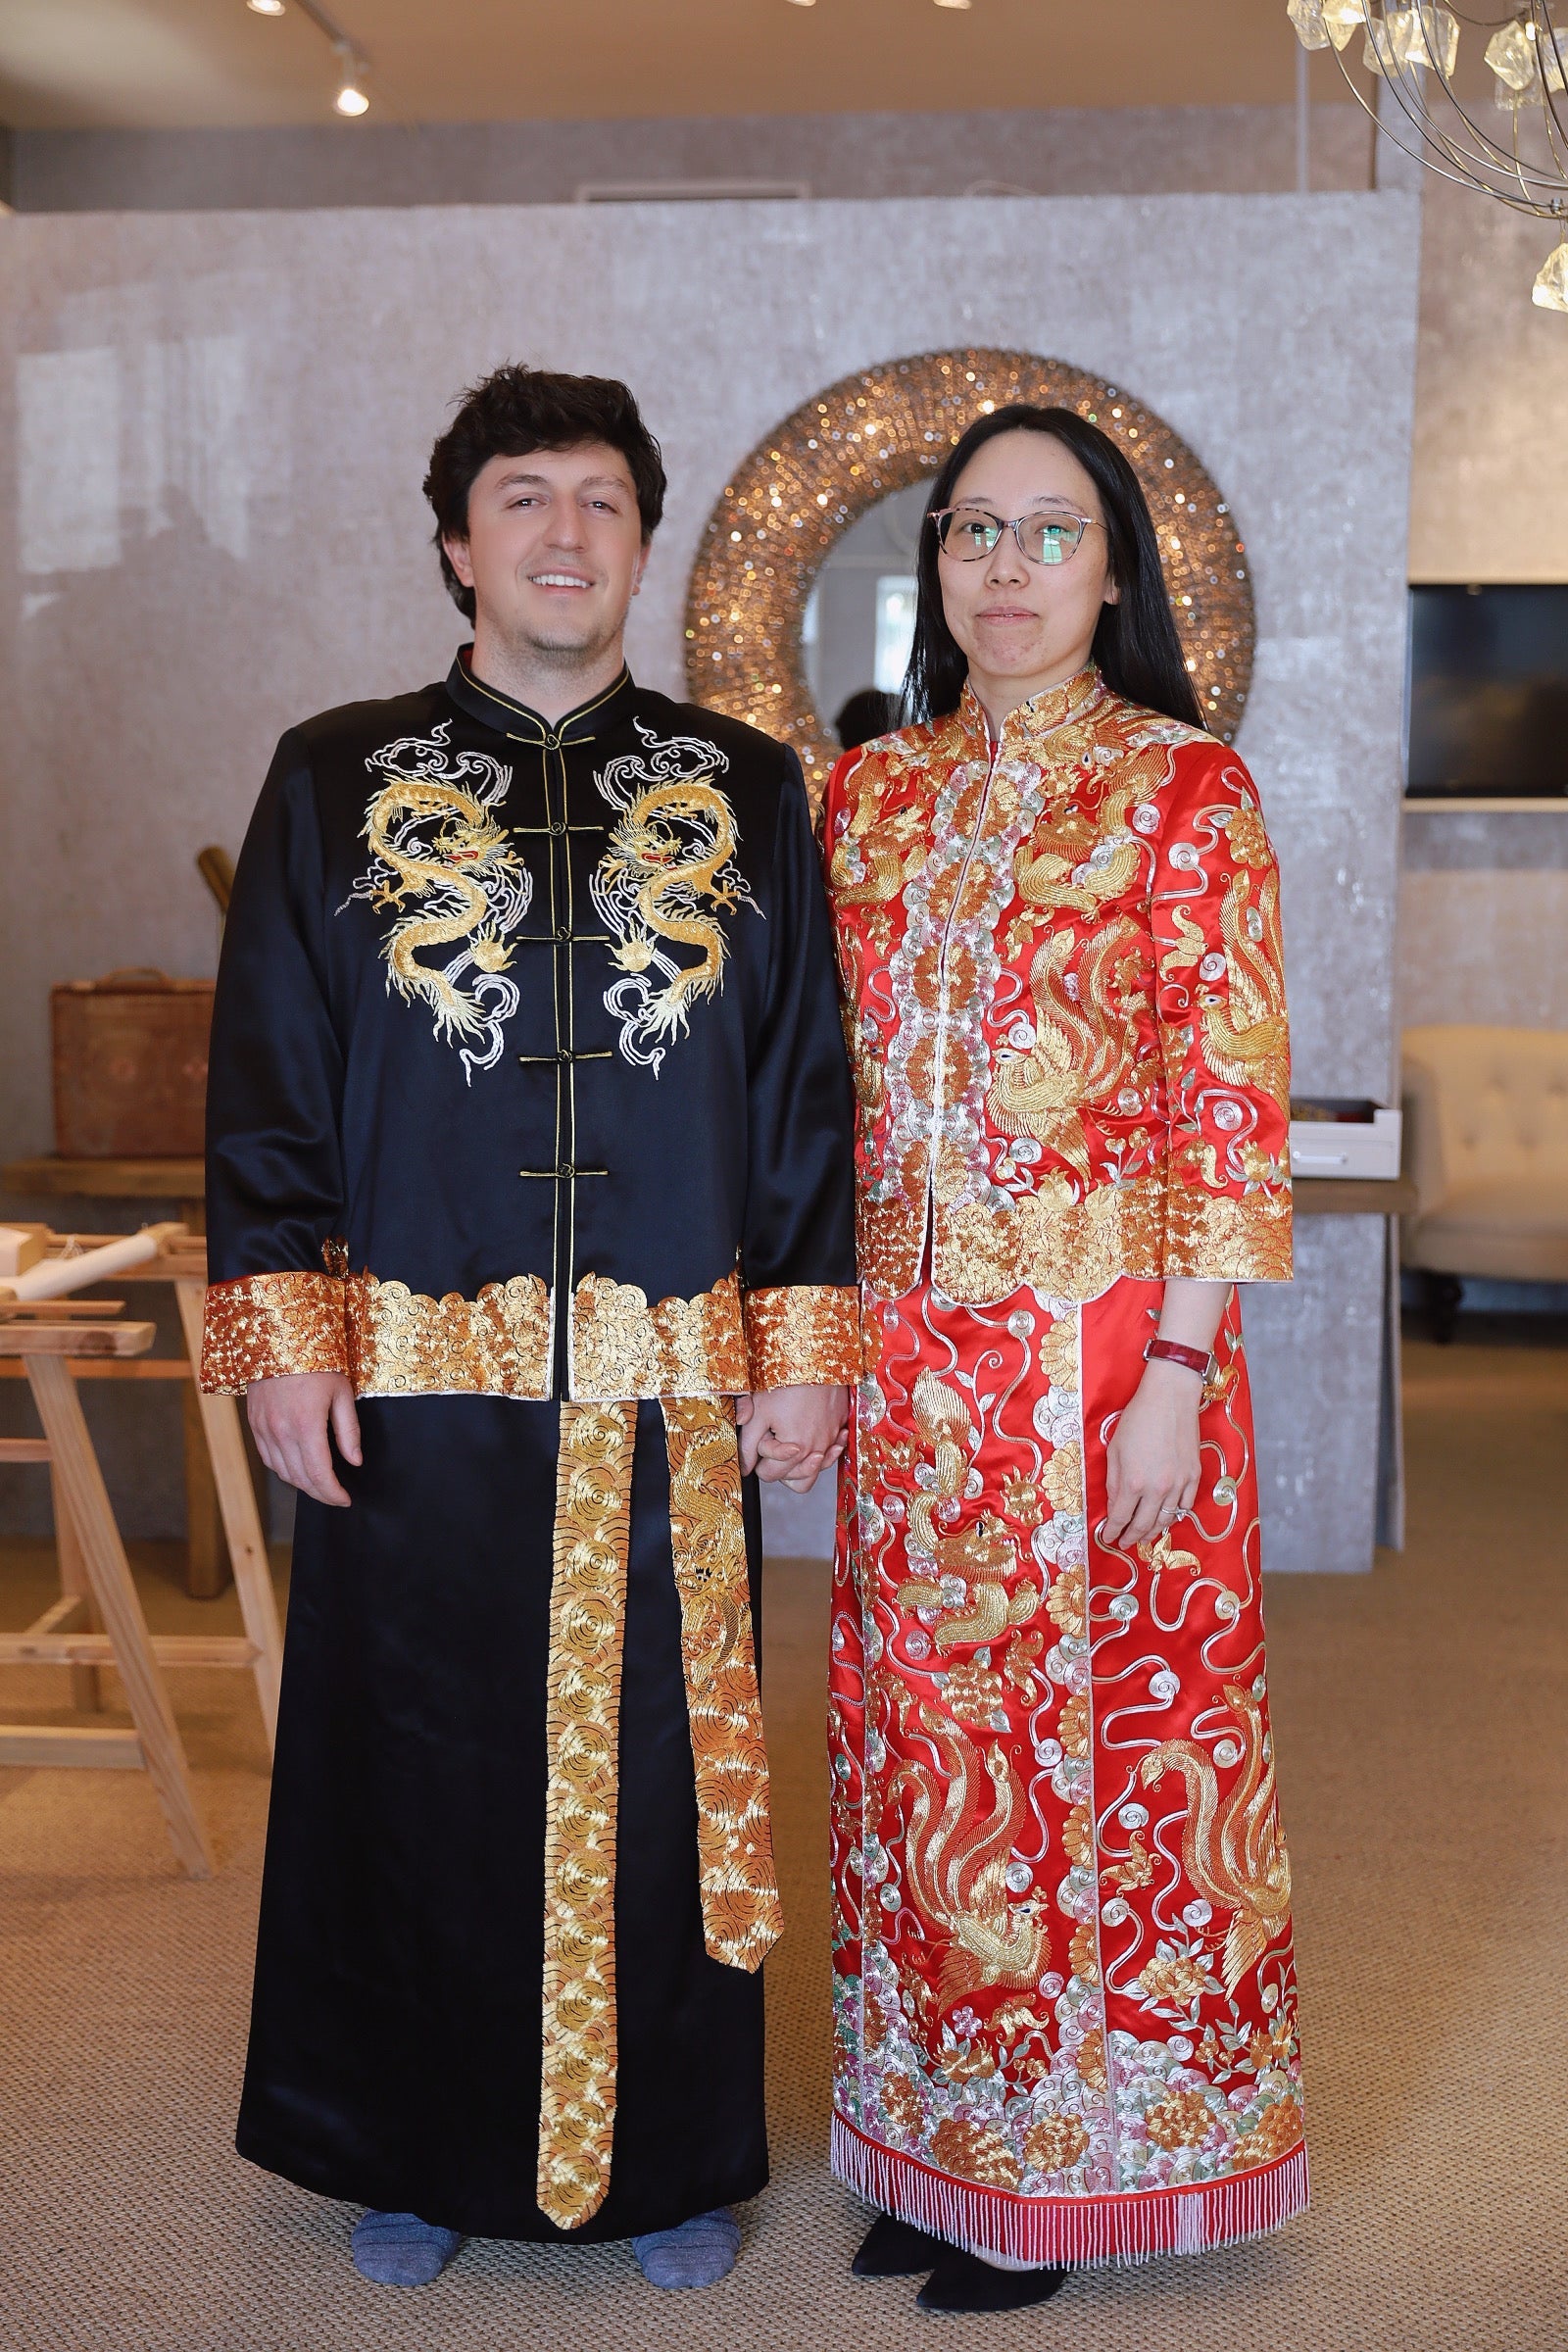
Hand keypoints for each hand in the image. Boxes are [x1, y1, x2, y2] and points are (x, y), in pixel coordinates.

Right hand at [247, 1371, 360, 1507]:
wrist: (279, 1336)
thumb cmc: (317, 1360)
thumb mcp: (342, 1392)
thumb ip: (349, 1431)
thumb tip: (354, 1461)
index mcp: (306, 1425)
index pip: (319, 1475)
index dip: (333, 1493)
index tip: (345, 1499)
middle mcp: (280, 1431)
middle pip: (300, 1479)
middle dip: (320, 1493)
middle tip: (335, 1496)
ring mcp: (263, 1428)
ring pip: (282, 1471)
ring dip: (302, 1484)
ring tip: (320, 1484)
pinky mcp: (254, 1423)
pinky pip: (267, 1458)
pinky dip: (283, 1469)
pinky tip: (297, 1468)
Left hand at [735, 1384, 847, 1489]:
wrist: (817, 1359)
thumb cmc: (788, 1382)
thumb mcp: (759, 1412)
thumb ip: (748, 1444)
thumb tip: (744, 1466)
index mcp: (794, 1450)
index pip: (769, 1474)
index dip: (759, 1459)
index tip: (760, 1438)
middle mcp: (816, 1450)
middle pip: (792, 1479)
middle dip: (778, 1465)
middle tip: (772, 1440)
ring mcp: (831, 1440)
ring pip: (814, 1472)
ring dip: (801, 1466)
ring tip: (791, 1447)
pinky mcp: (839, 1428)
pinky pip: (831, 1453)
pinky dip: (821, 1451)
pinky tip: (811, 1436)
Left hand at [1100, 1360, 1200, 1550]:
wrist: (1170, 1398)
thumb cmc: (1137, 1419)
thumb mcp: (1115, 1450)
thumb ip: (1113, 1483)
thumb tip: (1114, 1507)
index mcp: (1133, 1482)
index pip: (1121, 1518)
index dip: (1113, 1531)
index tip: (1108, 1537)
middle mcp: (1158, 1488)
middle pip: (1144, 1525)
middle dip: (1132, 1537)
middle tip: (1125, 1542)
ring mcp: (1179, 1484)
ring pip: (1167, 1519)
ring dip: (1153, 1531)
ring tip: (1144, 1535)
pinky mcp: (1195, 1476)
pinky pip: (1185, 1506)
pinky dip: (1174, 1514)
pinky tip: (1166, 1516)